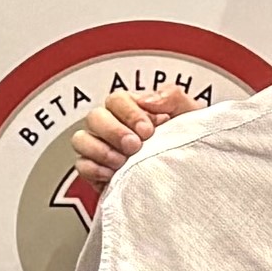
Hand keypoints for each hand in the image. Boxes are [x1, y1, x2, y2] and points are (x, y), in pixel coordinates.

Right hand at [71, 85, 201, 197]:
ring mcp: (100, 147)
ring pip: (81, 140)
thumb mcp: (189, 113)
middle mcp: (112, 125)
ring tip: (123, 162)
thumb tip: (146, 99)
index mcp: (132, 108)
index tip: (148, 130)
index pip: (116, 99)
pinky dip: (95, 169)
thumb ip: (171, 96)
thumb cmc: (186, 141)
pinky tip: (114, 174)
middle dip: (114, 132)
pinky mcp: (95, 171)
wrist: (190, 174)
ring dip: (101, 151)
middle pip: (94, 117)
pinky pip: (82, 166)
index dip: (129, 113)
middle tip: (134, 146)